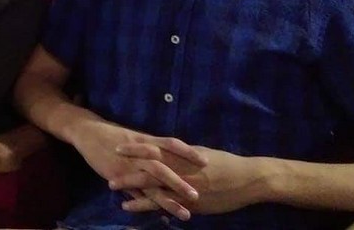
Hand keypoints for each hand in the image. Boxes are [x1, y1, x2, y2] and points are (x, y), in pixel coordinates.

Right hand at [68, 118, 205, 219]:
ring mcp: (128, 166)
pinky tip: (158, 215)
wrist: (88, 132)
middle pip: (163, 168)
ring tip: (185, 214)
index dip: (188, 152)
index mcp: (147, 140)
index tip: (207, 161)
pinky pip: (134, 193)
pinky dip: (146, 205)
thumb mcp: (137, 137)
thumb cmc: (115, 134)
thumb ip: (153, 148)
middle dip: (180, 182)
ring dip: (168, 200)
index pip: (171, 144)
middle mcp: (140, 154)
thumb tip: (174, 158)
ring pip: (151, 184)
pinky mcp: (117, 176)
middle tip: (198, 195)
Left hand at [110, 144, 261, 216]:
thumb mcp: (202, 153)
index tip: (118, 146)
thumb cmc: (227, 164)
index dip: (135, 147)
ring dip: (131, 186)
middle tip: (106, 166)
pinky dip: (146, 204)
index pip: (154, 148)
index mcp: (182, 155)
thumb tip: (170, 149)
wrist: (248, 179)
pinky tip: (131, 207)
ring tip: (111, 186)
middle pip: (147, 167)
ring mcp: (183, 186)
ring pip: (152, 186)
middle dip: (127, 167)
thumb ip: (184, 154)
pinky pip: (164, 203)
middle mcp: (180, 169)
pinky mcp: (189, 202)